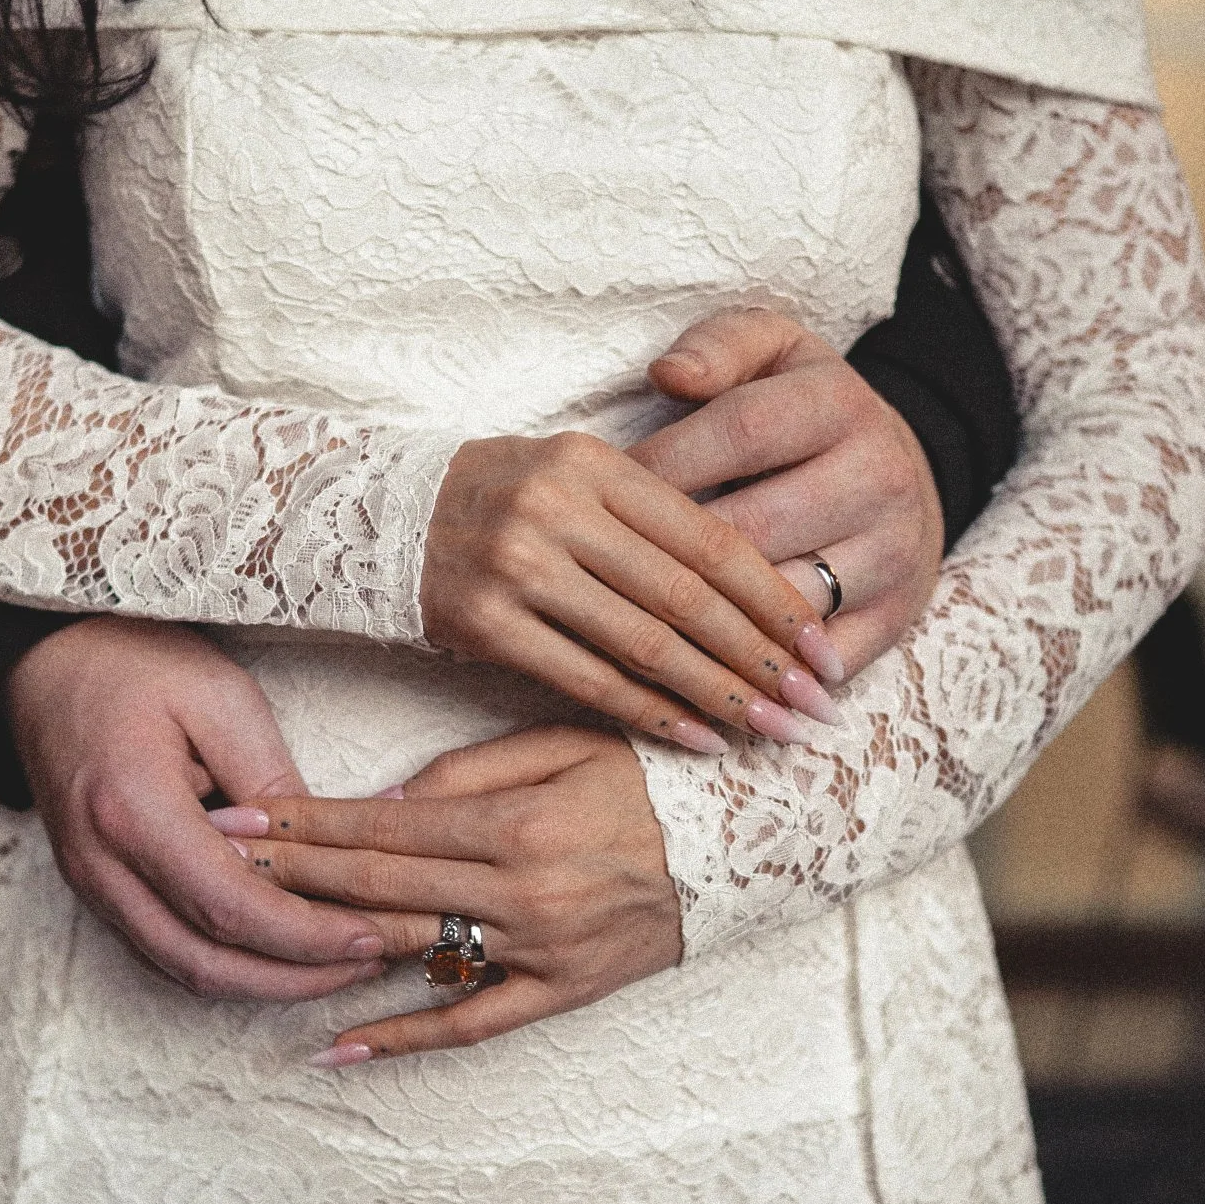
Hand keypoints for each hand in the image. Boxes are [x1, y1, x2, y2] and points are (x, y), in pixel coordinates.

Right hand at [5, 618, 389, 999]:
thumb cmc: (130, 663)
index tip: (370, 939)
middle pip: (206, 964)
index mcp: (131, 812)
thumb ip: (272, 777)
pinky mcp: (99, 890)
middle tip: (371, 963)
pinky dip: (231, 964)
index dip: (306, 937)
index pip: (229, 908)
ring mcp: (93, 886)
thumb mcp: (219, 695)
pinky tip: (283, 950)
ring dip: (267, 981)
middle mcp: (102, 867)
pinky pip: (167, 951)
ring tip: (340, 965)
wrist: (44, 663)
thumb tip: (333, 845)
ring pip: (185, 970)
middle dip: (296, 978)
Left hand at [209, 726, 682, 1062]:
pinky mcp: (565, 993)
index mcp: (520, 820)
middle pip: (378, 886)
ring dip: (325, 943)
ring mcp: (542, 950)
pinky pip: (471, 1024)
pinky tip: (336, 1047)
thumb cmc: (658, 774)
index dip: (304, 823)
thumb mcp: (570, 740)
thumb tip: (386, 801)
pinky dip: (403, 1038)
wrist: (762, 837)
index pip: (383, 825)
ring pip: (411, 950)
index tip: (238, 819)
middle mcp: (523, 891)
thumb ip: (474, 770)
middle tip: (213, 865)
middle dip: (289, 874)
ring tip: (249, 936)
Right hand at [420, 433, 840, 750]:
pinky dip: (651, 715)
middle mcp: (558, 509)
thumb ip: (656, 519)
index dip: (776, 597)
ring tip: (773, 730)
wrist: (381, 517)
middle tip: (816, 704)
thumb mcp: (578, 477)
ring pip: (644, 643)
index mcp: (594, 464)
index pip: (709, 538)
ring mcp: (518, 567)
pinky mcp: (485, 623)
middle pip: (686, 596)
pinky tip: (699, 739)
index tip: (823, 646)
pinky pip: (587, 680)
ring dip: (718, 694)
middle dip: (762, 657)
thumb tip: (764, 588)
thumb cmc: (504, 499)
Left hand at [633, 309, 943, 679]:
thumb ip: (717, 347)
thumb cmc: (802, 410)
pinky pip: (824, 659)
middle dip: (666, 556)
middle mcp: (879, 476)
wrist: (902, 470)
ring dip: (709, 630)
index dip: (661, 464)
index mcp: (838, 404)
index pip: (738, 435)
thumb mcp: (771, 352)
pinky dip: (764, 681)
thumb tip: (667, 374)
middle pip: (754, 530)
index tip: (598, 492)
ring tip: (631, 639)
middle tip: (597, 576)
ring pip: (785, 602)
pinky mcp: (899, 613)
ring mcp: (894, 551)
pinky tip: (701, 690)